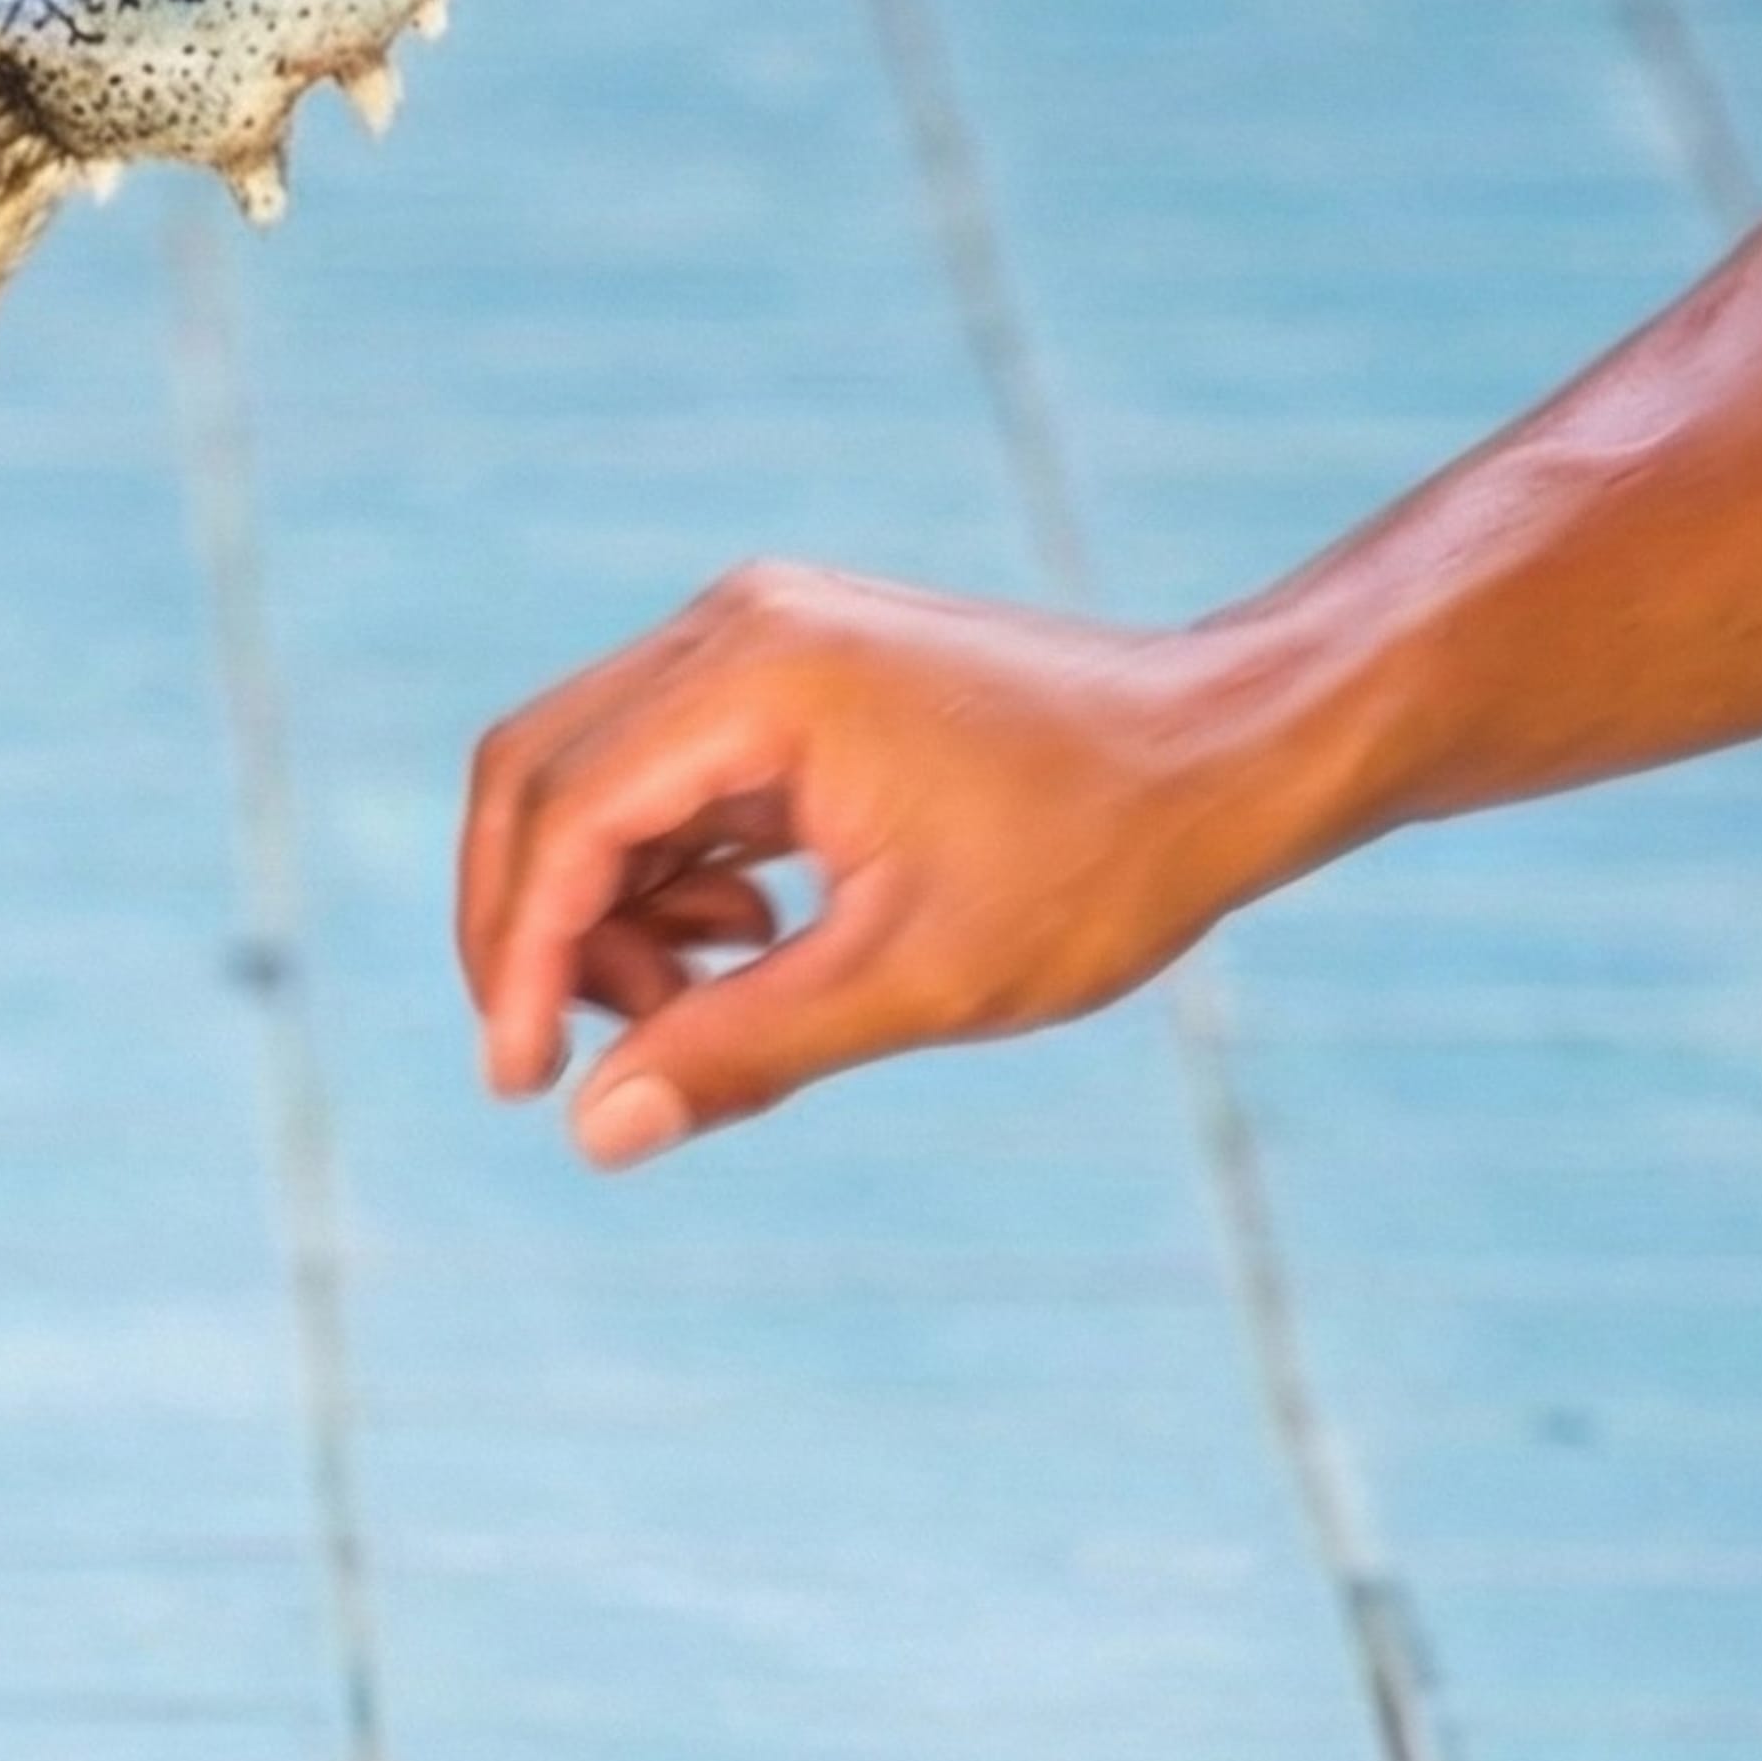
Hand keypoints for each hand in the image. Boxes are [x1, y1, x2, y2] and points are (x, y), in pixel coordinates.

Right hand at [452, 563, 1345, 1160]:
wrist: (1240, 748)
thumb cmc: (1104, 857)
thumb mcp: (918, 978)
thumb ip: (741, 1049)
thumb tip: (595, 1133)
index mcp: (759, 677)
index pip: (564, 820)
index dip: (521, 963)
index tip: (522, 1084)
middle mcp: (736, 627)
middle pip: (538, 777)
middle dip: (530, 932)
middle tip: (564, 1061)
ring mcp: (759, 637)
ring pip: (590, 781)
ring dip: (602, 911)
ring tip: (691, 1010)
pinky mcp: (787, 671)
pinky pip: (662, 776)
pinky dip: (663, 876)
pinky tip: (745, 947)